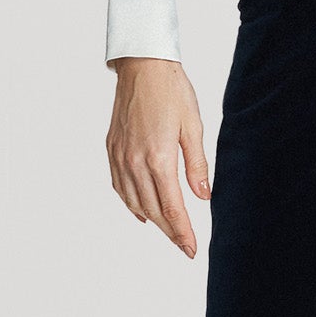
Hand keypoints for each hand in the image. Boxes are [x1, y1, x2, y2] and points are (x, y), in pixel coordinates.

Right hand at [105, 57, 209, 258]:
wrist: (142, 67)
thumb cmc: (172, 91)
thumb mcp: (194, 127)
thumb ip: (197, 165)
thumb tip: (203, 196)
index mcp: (159, 158)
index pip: (172, 208)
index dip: (182, 232)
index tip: (190, 249)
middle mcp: (135, 162)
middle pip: (153, 210)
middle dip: (170, 232)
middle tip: (184, 245)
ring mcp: (120, 157)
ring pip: (134, 202)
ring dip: (152, 220)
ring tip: (168, 230)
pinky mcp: (112, 149)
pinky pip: (120, 187)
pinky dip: (131, 203)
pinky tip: (141, 210)